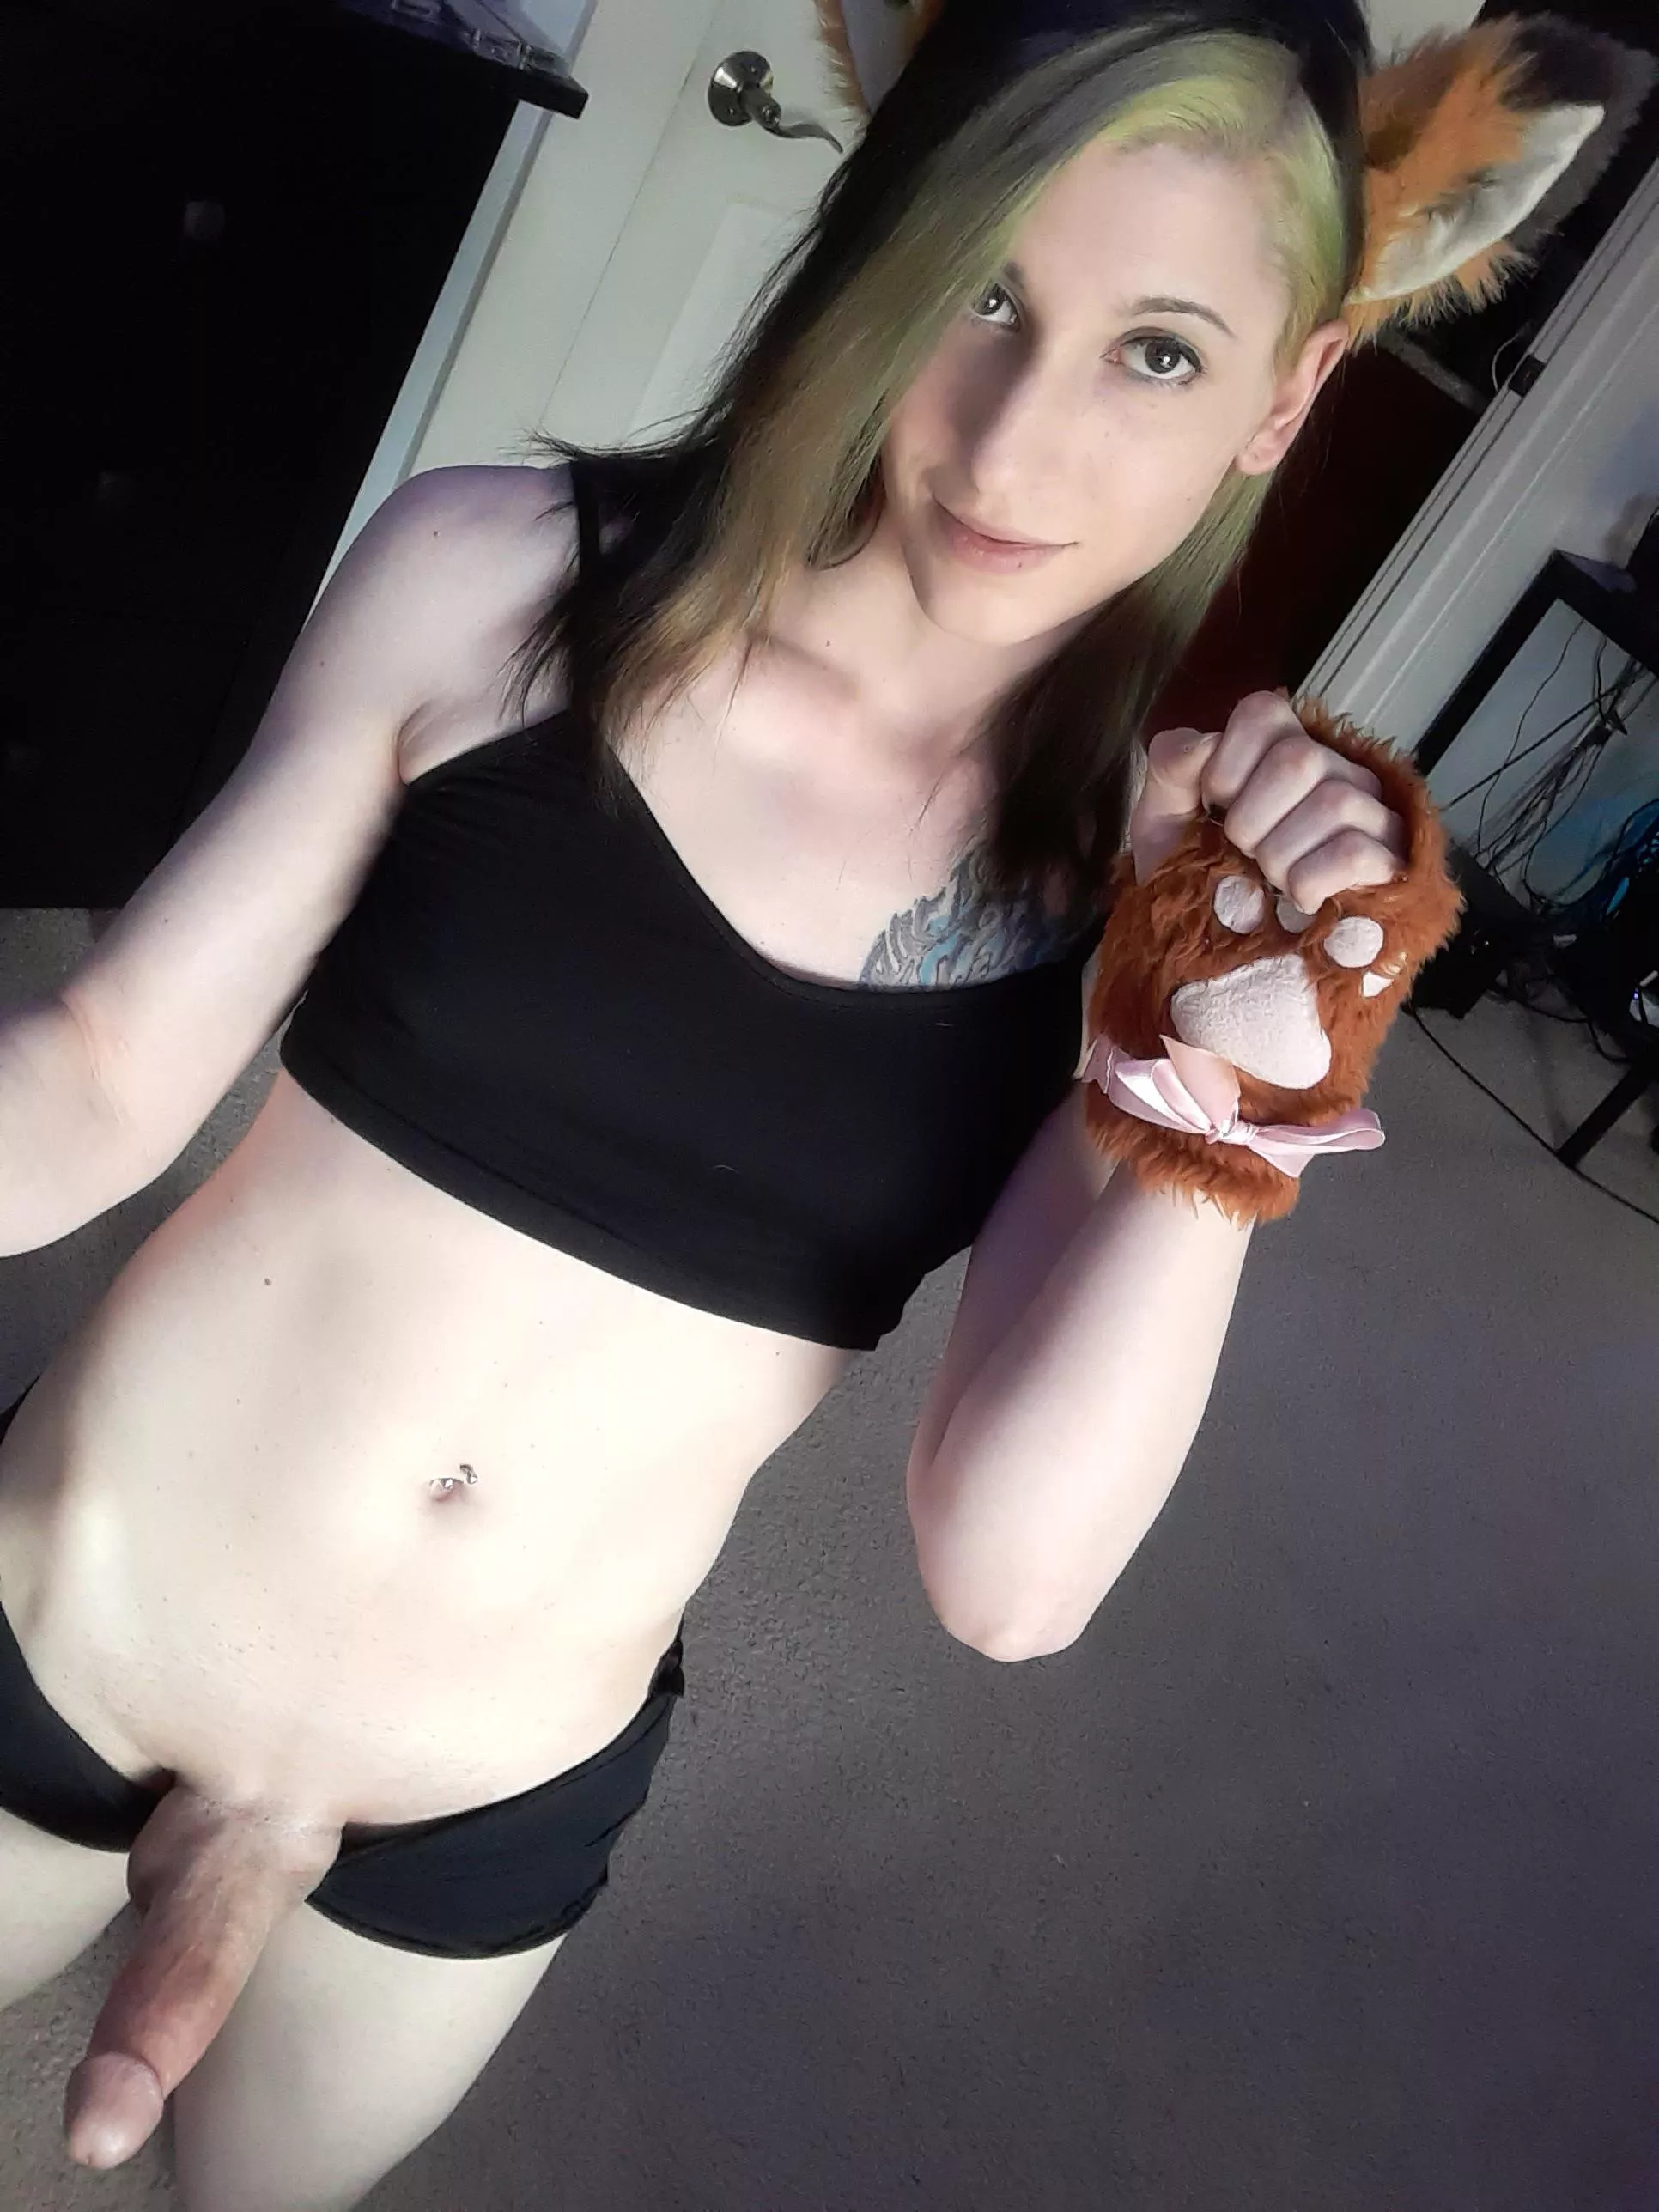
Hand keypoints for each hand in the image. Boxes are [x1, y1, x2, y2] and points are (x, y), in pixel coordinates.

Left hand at [1129, 691, 1409, 904]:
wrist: (1208, 949)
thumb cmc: (1192, 876)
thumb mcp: (1163, 820)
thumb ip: (1172, 768)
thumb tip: (1205, 744)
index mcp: (1280, 747)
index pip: (1264, 712)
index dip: (1226, 765)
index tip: (1214, 806)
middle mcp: (1334, 769)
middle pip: (1300, 760)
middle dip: (1250, 819)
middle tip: (1241, 852)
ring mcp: (1370, 814)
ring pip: (1335, 803)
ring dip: (1280, 855)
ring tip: (1269, 881)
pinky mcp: (1388, 864)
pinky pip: (1357, 852)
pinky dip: (1311, 880)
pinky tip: (1298, 898)